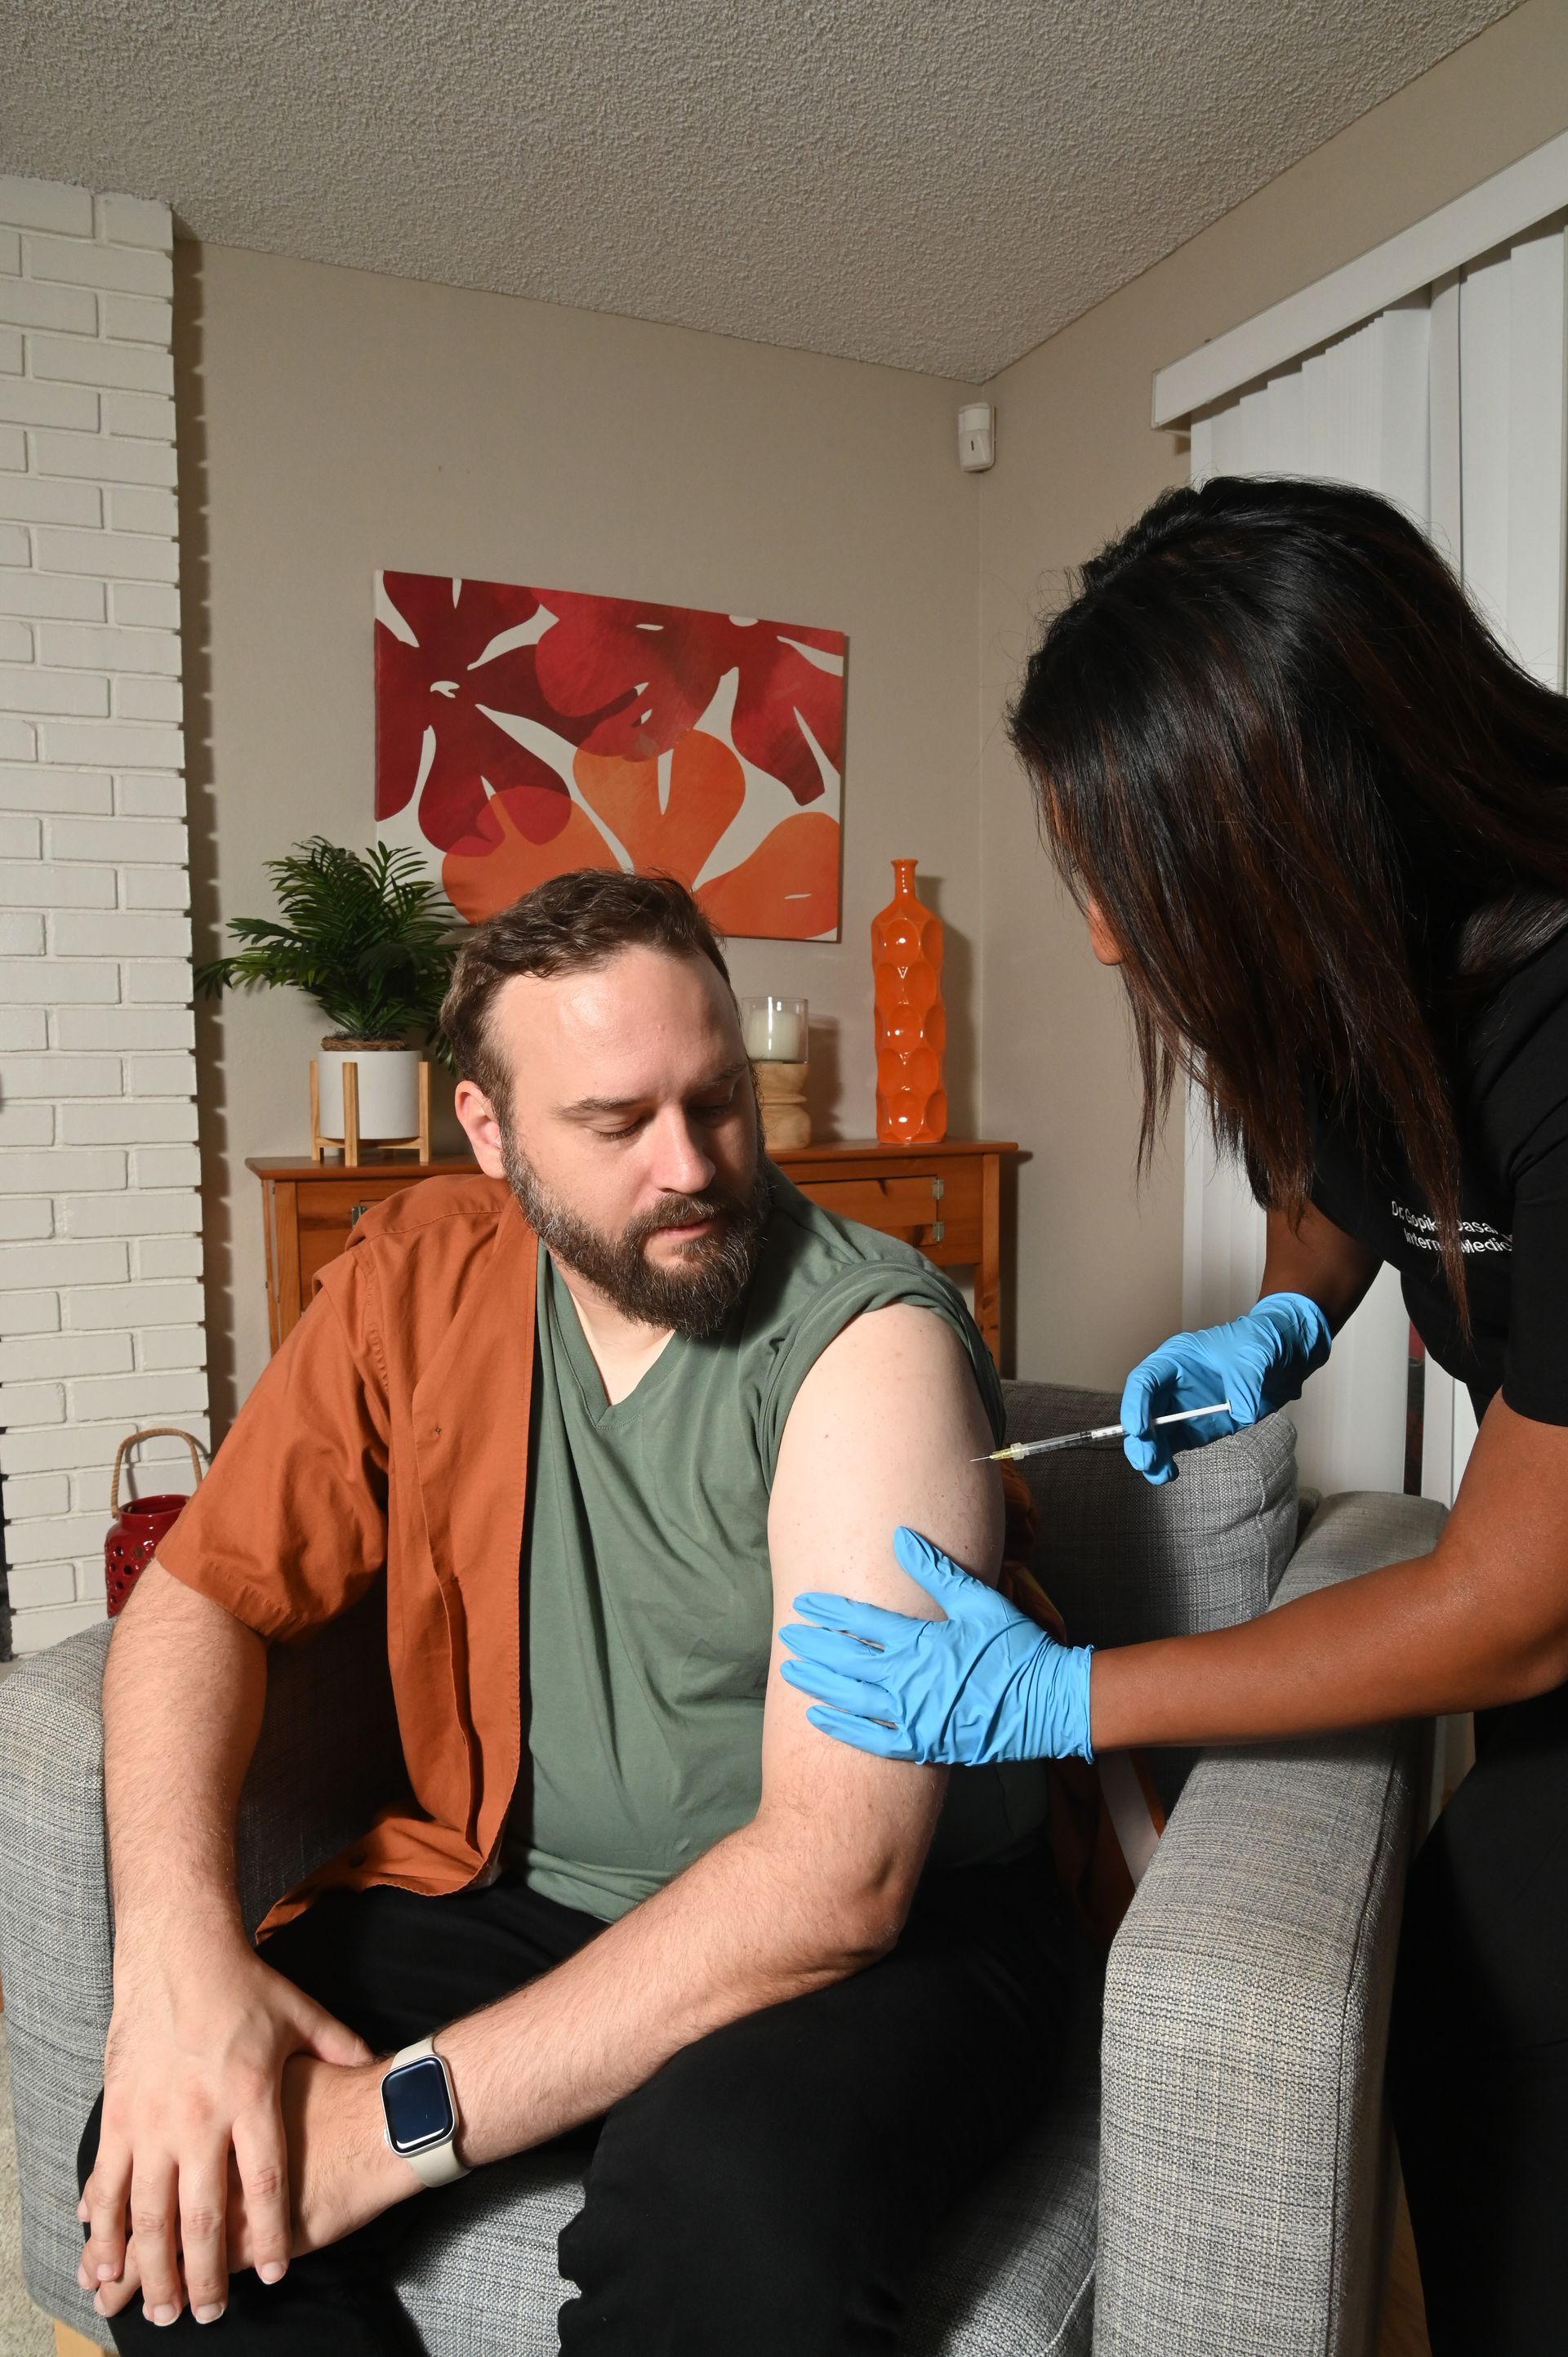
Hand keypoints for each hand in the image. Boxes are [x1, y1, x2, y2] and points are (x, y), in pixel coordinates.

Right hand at [79, 1928, 373, 2328]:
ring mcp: (153, 2118)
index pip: (264, 2182)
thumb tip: (381, 2064)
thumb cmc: (243, 1984)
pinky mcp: (119, 2114)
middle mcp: (200, 2116)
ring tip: (159, 2309)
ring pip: (148, 2213)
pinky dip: (103, 2229)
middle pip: (202, 2215)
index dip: (267, 2234)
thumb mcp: (302, 2015)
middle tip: (206, 2318)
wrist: (178, 1951)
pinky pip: (107, 2184)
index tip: (271, 2276)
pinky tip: (104, 2261)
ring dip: (151, 2268)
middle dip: (203, 2275)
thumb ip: (340, 2048)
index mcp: (251, 2097)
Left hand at [779, 1526, 1093, 1765]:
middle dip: (813, 1646)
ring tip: (790, 1672)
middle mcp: (909, 1679)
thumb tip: (901, 1536)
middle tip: (786, 1635)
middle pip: (846, 1660)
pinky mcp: (922, 1743)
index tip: (802, 1604)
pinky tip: (819, 1716)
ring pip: (851, 1698)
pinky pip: (871, 1738)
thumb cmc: (1017, 1649)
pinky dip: (842, 1727)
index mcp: (922, 1642)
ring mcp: (913, 1715)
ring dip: (818, 1683)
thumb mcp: (980, 1601)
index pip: (861, 1622)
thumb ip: (936, 1571)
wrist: (1049, 1704)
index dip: (828, 1611)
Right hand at [1120, 1290, 1331, 1483]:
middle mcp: (1173, 1384)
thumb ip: (1245, 1385)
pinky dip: (1168, 1461)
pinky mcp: (1197, 1426)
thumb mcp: (1254, 1357)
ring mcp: (1183, 1407)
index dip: (1135, 1404)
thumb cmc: (1260, 1343)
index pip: (1144, 1380)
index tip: (1138, 1429)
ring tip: (1159, 1475)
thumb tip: (1241, 1413)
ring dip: (1152, 1455)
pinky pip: (1174, 1445)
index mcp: (1177, 1357)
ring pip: (1155, 1434)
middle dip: (1140, 1437)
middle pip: (1143, 1411)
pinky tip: (1168, 1474)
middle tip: (1145, 1460)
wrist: (1283, 1355)